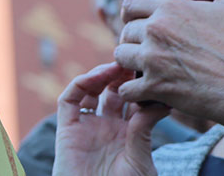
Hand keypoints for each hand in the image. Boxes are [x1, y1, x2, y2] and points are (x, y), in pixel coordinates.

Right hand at [53, 62, 167, 175]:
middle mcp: (107, 127)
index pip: (134, 103)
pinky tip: (96, 77)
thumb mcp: (141, 160)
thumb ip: (143, 130)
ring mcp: (86, 126)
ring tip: (116, 66)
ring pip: (91, 91)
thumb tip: (156, 103)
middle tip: (134, 62)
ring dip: (101, 75)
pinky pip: (70, 99)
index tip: (153, 73)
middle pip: (113, 92)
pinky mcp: (67, 128)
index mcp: (128, 135)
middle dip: (122, 76)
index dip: (141, 87)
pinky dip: (80, 84)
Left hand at [115, 0, 223, 123]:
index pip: (130, 3)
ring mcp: (153, 58)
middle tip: (149, 48)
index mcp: (170, 7)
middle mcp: (156, 29)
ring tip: (149, 67)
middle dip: (135, 40)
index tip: (136, 20)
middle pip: (126, 31)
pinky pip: (127, 87)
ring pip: (121, 56)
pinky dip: (135, 92)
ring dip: (133, 63)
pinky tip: (147, 91)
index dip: (132, 13)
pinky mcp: (155, 85)